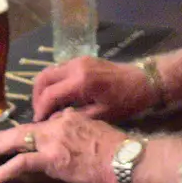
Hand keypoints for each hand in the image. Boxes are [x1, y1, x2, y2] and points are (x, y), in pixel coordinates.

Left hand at [0, 109, 124, 182]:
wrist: (126, 160)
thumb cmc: (120, 150)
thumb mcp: (99, 130)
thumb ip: (80, 129)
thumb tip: (71, 132)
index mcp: (70, 117)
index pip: (42, 124)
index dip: (27, 131)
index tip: (17, 136)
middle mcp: (57, 124)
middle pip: (24, 129)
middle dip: (4, 135)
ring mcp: (52, 141)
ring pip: (18, 142)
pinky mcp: (51, 159)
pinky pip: (21, 163)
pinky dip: (4, 171)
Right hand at [32, 56, 153, 121]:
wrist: (144, 80)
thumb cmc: (127, 100)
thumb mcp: (102, 114)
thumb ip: (76, 117)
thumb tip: (53, 122)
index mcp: (81, 82)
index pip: (49, 95)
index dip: (40, 110)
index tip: (38, 123)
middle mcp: (76, 67)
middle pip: (42, 79)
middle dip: (37, 97)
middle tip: (39, 113)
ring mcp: (78, 60)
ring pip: (49, 71)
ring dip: (43, 88)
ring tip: (46, 106)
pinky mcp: (82, 59)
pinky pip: (59, 69)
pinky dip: (53, 81)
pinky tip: (58, 96)